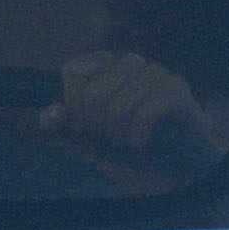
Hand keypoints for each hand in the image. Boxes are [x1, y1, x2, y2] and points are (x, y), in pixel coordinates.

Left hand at [46, 49, 215, 159]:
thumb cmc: (129, 149)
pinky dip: (138, 137)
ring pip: (120, 106)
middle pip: (95, 93)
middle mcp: (131, 63)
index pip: (74, 70)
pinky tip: (142, 143)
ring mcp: (156, 73)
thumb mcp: (88, 140)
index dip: (73, 105)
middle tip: (110, 139)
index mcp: (106, 65)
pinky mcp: (176, 89)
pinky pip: (144, 113)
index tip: (83, 127)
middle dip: (98, 127)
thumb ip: (64, 127)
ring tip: (127, 143)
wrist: (176, 166)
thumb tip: (52, 114)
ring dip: (119, 136)